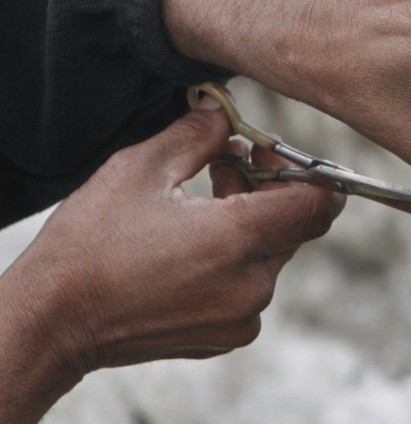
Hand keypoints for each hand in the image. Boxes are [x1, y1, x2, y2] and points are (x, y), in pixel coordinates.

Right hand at [0, 105, 342, 422]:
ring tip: (202, 202)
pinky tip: (194, 244)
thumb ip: (197, 134)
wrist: (53, 320)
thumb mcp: (140, 169)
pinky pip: (251, 285)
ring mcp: (242, 315)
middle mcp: (253, 284)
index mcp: (239, 239)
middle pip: (295, 225)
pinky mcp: (228, 334)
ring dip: (250, 223)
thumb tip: (224, 114)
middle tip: (226, 165)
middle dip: (267, 189)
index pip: (318, 203)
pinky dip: (236, 259)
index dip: (303, 172)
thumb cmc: (90, 246)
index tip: (268, 154)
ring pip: (272, 254)